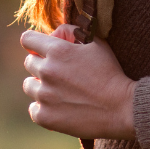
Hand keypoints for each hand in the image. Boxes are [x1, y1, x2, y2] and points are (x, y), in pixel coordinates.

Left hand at [20, 26, 136, 140]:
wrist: (122, 108)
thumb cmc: (110, 73)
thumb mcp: (97, 43)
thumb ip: (73, 32)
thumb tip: (55, 33)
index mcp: (57, 50)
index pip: (27, 39)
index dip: (34, 43)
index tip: (40, 50)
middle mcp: (47, 71)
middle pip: (29, 63)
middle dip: (41, 64)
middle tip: (59, 73)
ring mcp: (44, 95)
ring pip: (29, 85)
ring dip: (40, 86)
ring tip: (59, 91)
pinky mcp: (45, 117)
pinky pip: (33, 108)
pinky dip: (43, 108)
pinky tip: (58, 107)